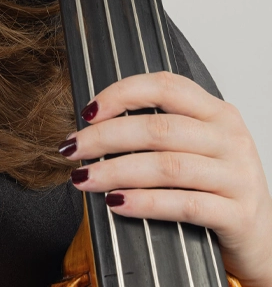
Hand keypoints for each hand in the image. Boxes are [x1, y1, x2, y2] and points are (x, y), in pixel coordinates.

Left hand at [59, 72, 271, 286]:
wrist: (263, 240)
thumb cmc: (216, 187)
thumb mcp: (194, 147)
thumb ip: (157, 129)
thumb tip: (94, 125)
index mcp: (216, 111)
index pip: (164, 86)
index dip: (121, 94)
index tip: (88, 111)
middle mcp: (229, 137)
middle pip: (157, 128)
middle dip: (105, 137)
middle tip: (73, 148)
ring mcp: (238, 176)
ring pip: (166, 166)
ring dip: (115, 171)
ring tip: (84, 178)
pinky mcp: (239, 214)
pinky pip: (184, 204)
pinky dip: (144, 203)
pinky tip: (117, 203)